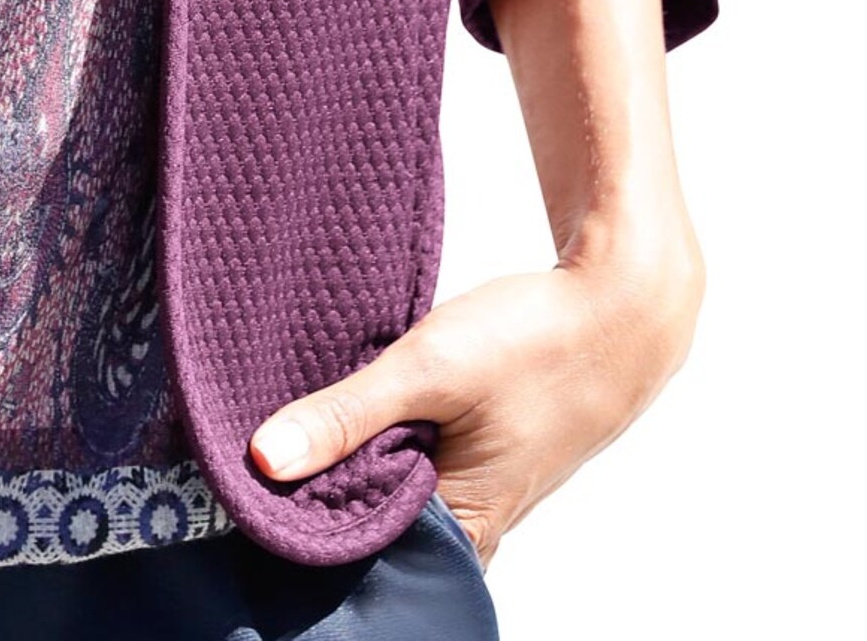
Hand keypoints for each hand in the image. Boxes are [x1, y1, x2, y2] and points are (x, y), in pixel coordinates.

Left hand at [245, 233, 704, 568]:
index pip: (361, 558)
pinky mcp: (479, 451)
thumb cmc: (535, 343)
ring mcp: (479, 487)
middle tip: (258, 459)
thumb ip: (345, 415)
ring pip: (393, 490)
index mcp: (463, 527)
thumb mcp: (428, 370)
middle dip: (321, 496)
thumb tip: (263, 462)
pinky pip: (414, 462)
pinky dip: (381, 440)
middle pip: (374, 529)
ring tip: (299, 430)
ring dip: (352, 461)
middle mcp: (472, 522)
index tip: (247, 498)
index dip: (303, 529)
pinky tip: (350, 411)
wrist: (619, 309)